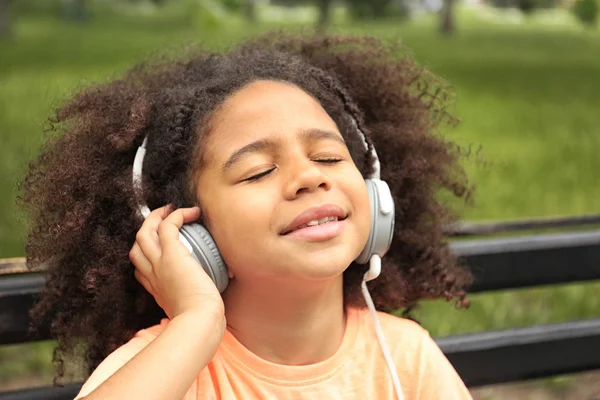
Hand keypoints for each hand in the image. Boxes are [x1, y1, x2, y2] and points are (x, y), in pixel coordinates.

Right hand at [129, 205, 223, 319]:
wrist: (199, 319)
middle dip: (146, 230)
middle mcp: (152, 275)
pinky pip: (168, 225)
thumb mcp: (190, 310)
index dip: (146, 257)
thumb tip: (212, 298)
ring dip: (156, 217)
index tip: (159, 252)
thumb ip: (194, 302)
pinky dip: (178, 215)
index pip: (141, 270)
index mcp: (156, 289)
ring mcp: (158, 263)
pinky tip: (192, 212)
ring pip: (145, 232)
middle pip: (137, 247)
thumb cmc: (201, 319)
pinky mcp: (171, 254)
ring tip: (171, 209)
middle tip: (161, 219)